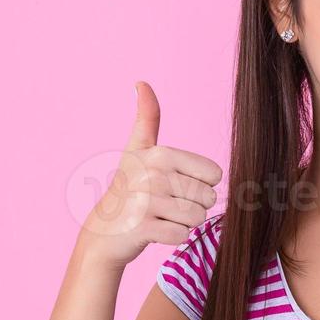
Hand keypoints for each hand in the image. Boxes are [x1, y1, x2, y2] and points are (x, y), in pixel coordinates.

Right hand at [79, 81, 223, 266]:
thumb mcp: (138, 149)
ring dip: (183, 222)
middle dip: (192, 206)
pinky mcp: (143, 228)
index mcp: (160, 153)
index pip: (214, 175)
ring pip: (197, 218)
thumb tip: (141, 82)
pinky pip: (182, 236)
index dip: (200, 184)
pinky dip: (172, 237)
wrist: (104, 229)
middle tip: (164, 204)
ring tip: (160, 216)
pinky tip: (153, 230)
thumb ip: (146, 118)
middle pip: (208, 198)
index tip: (174, 184)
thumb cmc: (130, 186)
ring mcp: (146, 202)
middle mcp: (153, 174)